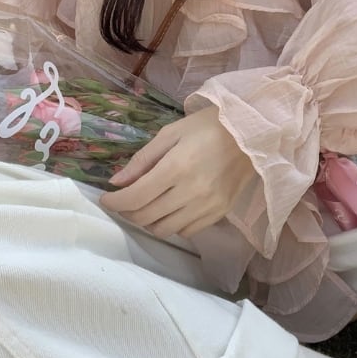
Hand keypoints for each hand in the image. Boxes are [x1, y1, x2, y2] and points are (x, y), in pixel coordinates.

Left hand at [99, 105, 255, 238]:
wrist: (251, 133)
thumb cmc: (207, 126)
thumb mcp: (170, 133)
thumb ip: (142, 159)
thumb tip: (117, 182)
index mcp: (176, 168)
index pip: (135, 197)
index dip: (114, 202)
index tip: (106, 197)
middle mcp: (191, 192)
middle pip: (146, 216)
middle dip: (127, 211)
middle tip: (123, 200)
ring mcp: (207, 206)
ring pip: (164, 230)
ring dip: (148, 220)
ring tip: (145, 205)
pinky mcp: (219, 213)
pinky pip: (186, 231)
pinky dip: (171, 224)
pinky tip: (169, 208)